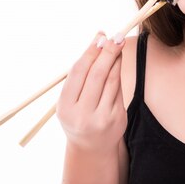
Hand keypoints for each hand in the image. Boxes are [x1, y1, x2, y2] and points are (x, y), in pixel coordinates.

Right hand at [57, 32, 125, 153]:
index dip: (90, 52)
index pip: (79, 73)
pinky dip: (118, 73)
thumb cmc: (78, 114)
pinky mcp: (117, 119)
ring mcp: (101, 118)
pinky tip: (118, 62)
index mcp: (65, 107)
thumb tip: (99, 40)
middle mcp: (82, 114)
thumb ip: (82, 73)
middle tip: (114, 36)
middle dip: (107, 52)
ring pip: (111, 80)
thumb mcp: (72, 98)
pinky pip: (119, 90)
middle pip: (97, 75)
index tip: (99, 36)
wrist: (91, 147)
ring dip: (116, 59)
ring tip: (118, 44)